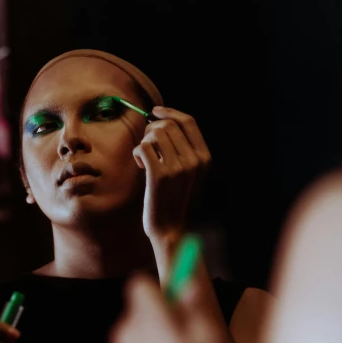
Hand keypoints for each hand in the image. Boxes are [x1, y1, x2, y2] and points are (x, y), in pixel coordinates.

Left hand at [133, 108, 210, 242]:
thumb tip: (163, 123)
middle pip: (168, 124)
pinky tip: (140, 166)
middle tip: (147, 148)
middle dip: (152, 130)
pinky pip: (142, 147)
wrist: (172, 230)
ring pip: (154, 133)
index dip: (169, 112)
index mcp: (204, 157)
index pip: (188, 121)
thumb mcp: (190, 174)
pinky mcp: (158, 175)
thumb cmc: (175, 201)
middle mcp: (194, 160)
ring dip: (144, 142)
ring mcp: (177, 167)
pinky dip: (137, 153)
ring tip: (145, 160)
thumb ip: (184, 151)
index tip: (155, 111)